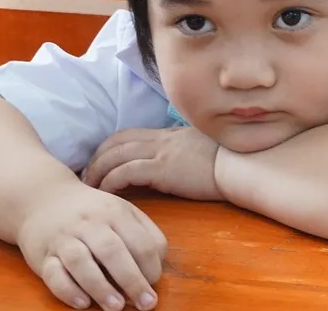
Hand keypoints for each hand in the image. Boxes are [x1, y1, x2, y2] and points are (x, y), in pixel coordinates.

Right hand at [16, 181, 166, 310]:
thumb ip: (144, 232)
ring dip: (101, 287)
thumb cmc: (93, 212)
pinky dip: (68, 290)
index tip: (154, 285)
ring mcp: (65, 238)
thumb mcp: (122, 211)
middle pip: (113, 251)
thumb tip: (159, 263)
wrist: (45, 198)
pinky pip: (53, 275)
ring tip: (117, 307)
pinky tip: (83, 304)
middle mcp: (90, 223)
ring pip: (81, 262)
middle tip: (146, 304)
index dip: (152, 267)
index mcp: (116, 212)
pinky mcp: (42, 255)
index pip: (140, 241)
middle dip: (132, 280)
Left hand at [83, 127, 221, 200]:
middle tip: (85, 176)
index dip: (107, 148)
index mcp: (169, 134)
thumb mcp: (200, 149)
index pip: (128, 134)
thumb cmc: (228, 161)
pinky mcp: (163, 169)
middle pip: (115, 142)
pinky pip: (126, 172)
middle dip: (96, 158)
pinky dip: (111, 181)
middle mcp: (161, 139)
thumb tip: (174, 162)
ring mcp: (161, 151)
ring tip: (88, 187)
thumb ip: (183, 151)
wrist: (242, 163)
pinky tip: (105, 193)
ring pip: (116, 155)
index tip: (97, 162)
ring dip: (97, 170)